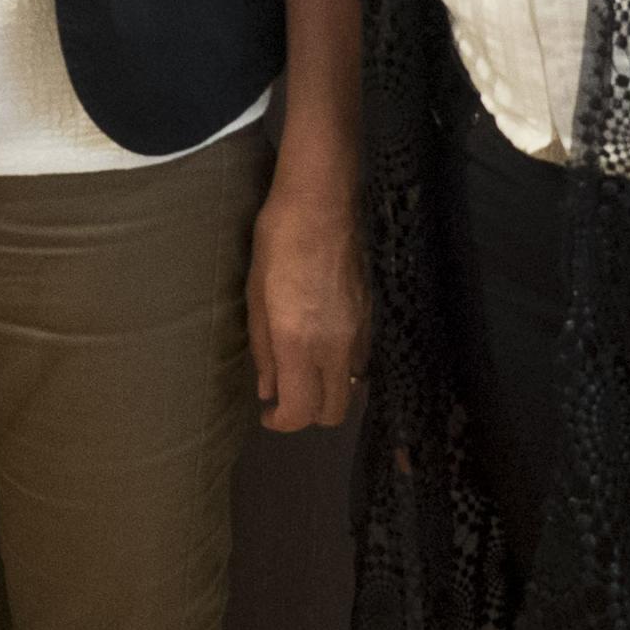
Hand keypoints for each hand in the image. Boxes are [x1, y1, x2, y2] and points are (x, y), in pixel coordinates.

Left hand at [245, 153, 367, 431]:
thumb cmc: (276, 245)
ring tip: (304, 372)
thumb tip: (268, 390)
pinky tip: (324, 348)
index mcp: (298, 342)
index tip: (268, 414)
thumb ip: (263, 350)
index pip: (300, 411)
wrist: (323, 207)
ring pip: (352, 391)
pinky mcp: (373, 321)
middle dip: (307, 415)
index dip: (282, 423)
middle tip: (285, 396)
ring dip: (328, 393)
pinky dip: (343, 370)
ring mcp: (360, 335)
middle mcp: (335, 348)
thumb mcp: (256, 297)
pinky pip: (362, 363)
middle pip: (332, 412)